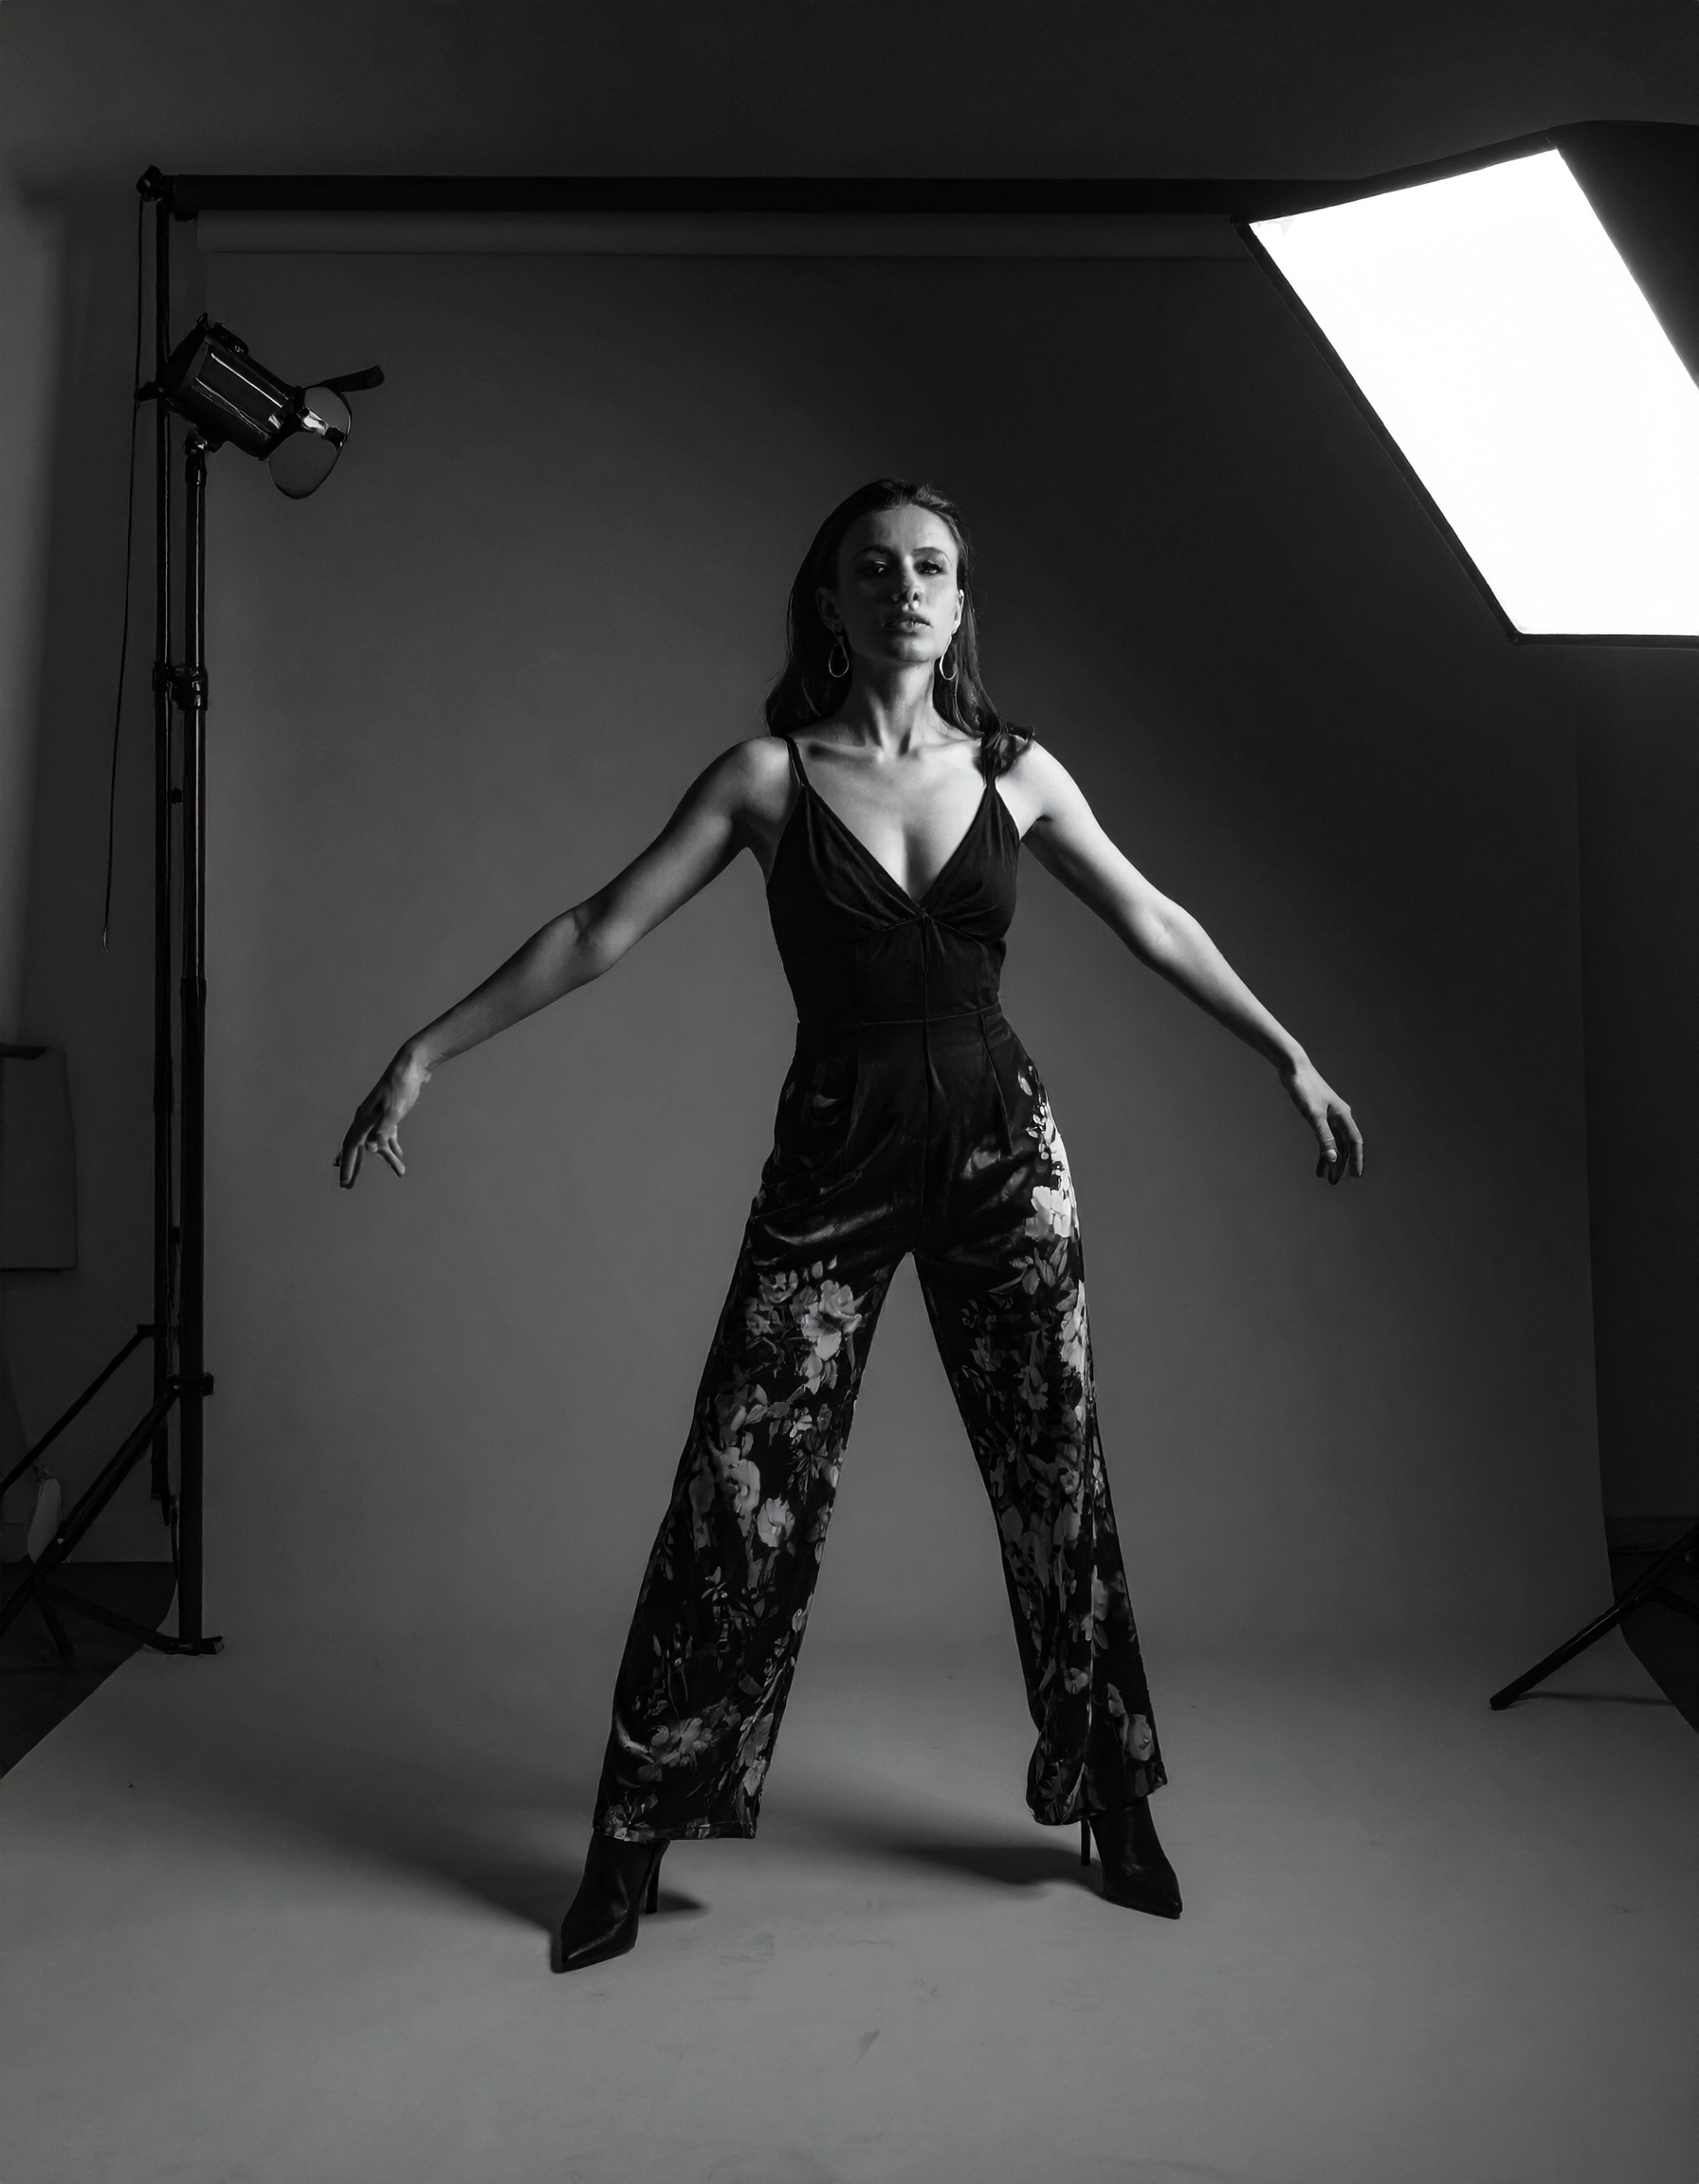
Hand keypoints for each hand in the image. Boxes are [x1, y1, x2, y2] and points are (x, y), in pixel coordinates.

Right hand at [337, 1049, 429, 1187]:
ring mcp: (378, 1117)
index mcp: (364, 1119)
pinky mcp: (391, 1114)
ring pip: (377, 1143)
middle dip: (354, 1167)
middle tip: (348, 1186)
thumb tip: (370, 1150)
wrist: (411, 1066)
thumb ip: (383, 1131)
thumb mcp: (394, 1110)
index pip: (351, 1147)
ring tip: (400, 1172)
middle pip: (358, 1148)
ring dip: (386, 1159)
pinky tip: (401, 1157)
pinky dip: (394, 1147)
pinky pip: (388, 1136)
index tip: (345, 1183)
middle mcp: (367, 1119)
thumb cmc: (400, 1087)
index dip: (347, 1165)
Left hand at [1280, 1058, 1363, 1184]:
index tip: (1355, 1176)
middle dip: (1341, 1165)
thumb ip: (1324, 1137)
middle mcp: (1339, 1117)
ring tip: (1325, 1177)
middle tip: (1334, 1182)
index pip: (1354, 1142)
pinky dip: (1323, 1149)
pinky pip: (1325, 1136)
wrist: (1293, 1068)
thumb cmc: (1304, 1089)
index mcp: (1343, 1116)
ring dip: (1331, 1159)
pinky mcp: (1318, 1114)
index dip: (1356, 1160)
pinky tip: (1319, 1160)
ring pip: (1335, 1142)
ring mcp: (1329, 1115)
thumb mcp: (1313, 1115)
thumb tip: (1334, 1159)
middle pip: (1344, 1145)